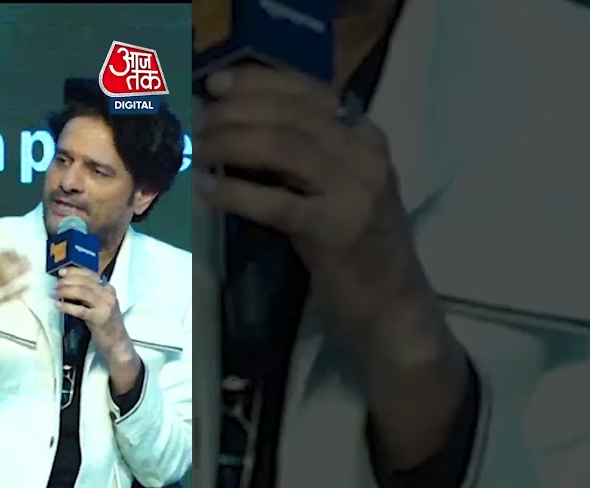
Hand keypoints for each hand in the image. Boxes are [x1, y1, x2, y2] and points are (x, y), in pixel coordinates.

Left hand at [53, 267, 141, 391]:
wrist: (117, 343)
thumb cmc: (106, 324)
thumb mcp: (101, 305)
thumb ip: (90, 294)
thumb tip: (69, 284)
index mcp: (109, 289)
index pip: (91, 274)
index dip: (74, 271)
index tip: (61, 272)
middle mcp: (108, 295)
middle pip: (85, 282)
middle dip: (67, 281)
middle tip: (55, 285)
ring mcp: (105, 306)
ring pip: (82, 293)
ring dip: (66, 291)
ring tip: (55, 294)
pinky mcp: (99, 319)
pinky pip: (80, 310)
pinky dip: (67, 306)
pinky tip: (58, 306)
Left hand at [196, 66, 424, 339]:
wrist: (392, 304)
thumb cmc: (352, 247)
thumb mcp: (332, 187)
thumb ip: (299, 156)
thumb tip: (233, 128)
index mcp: (364, 136)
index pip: (308, 91)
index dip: (257, 82)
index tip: (216, 84)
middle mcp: (364, 153)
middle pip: (290, 114)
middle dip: (235, 113)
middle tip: (197, 124)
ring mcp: (355, 190)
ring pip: (282, 147)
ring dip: (231, 144)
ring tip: (198, 152)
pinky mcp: (336, 229)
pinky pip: (276, 202)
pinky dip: (236, 192)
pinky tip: (208, 190)